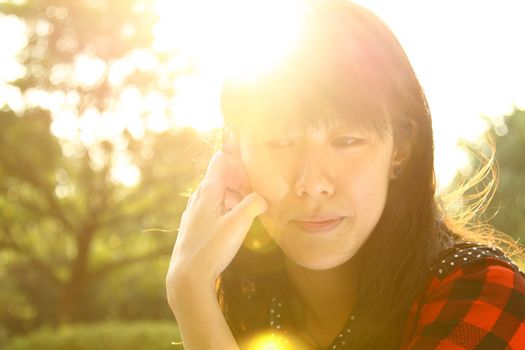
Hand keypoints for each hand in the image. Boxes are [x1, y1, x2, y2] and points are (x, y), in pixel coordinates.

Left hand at [166, 150, 267, 291]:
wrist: (187, 277)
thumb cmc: (211, 249)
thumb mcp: (238, 224)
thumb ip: (253, 204)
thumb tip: (262, 199)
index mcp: (207, 191)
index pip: (222, 159)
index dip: (239, 166)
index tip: (250, 185)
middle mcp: (198, 197)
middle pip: (222, 176)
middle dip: (241, 184)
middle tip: (254, 201)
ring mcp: (194, 211)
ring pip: (218, 194)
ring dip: (235, 199)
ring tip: (247, 217)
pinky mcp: (194, 225)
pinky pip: (213, 209)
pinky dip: (226, 211)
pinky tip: (233, 229)